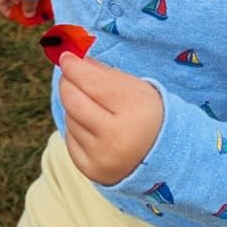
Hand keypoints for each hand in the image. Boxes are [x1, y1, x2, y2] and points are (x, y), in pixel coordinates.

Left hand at [58, 52, 163, 185]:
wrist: (161, 157)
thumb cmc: (145, 115)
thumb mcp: (136, 89)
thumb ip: (105, 73)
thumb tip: (74, 60)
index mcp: (134, 109)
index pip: (93, 82)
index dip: (74, 67)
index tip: (66, 57)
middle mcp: (117, 136)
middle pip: (74, 101)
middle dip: (68, 83)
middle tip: (70, 75)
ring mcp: (102, 156)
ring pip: (70, 118)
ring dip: (74, 106)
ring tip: (92, 106)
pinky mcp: (90, 169)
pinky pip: (69, 138)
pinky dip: (75, 127)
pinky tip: (91, 126)